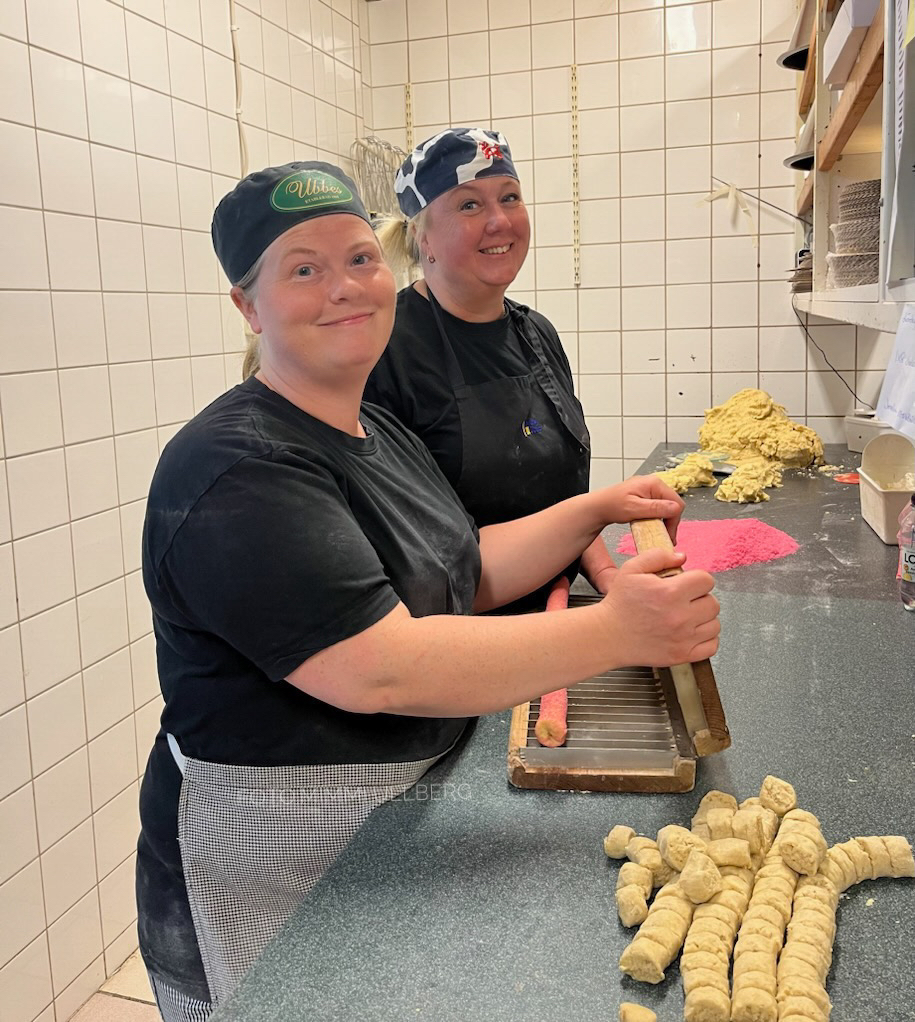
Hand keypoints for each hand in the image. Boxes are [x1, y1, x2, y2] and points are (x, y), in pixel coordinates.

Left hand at [595, 475, 684, 541]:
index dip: (673, 520)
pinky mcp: (645, 497)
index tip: (668, 534)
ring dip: (663, 521)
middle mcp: (653, 484)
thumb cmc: (611, 505)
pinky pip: (658, 508)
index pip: (676, 502)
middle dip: (669, 521)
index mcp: (654, 483)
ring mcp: (649, 490)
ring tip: (657, 532)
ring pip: (666, 508)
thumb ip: (656, 508)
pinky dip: (656, 518)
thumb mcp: (634, 508)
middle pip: (672, 505)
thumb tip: (675, 508)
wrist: (598, 507)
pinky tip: (650, 525)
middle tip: (664, 536)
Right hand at [599, 548, 719, 666]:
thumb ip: (658, 557)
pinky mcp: (682, 655)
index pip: (706, 580)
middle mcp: (680, 616)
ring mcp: (683, 638)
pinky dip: (706, 639)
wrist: (607, 636)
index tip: (688, 583)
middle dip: (700, 598)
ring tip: (687, 617)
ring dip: (704, 619)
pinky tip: (692, 633)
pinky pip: (712, 646)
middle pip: (713, 603)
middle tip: (685, 600)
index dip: (697, 579)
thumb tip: (682, 557)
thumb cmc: (618, 604)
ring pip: (714, 624)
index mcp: (670, 592)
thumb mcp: (631, 570)